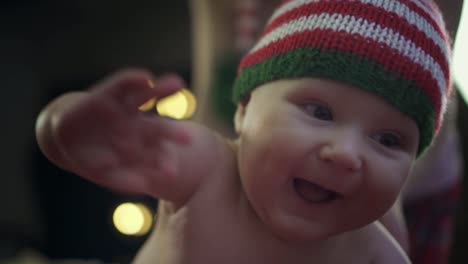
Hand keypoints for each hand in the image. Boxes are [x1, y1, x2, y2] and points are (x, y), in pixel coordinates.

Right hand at [38, 69, 189, 193]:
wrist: (65, 138)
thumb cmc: (91, 159)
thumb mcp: (106, 173)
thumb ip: (123, 179)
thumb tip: (143, 187)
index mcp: (142, 147)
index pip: (158, 154)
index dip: (164, 162)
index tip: (171, 173)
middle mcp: (138, 126)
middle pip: (159, 128)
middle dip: (172, 133)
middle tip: (189, 139)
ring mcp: (125, 109)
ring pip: (146, 99)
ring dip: (161, 91)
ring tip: (177, 83)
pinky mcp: (109, 93)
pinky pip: (123, 83)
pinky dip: (133, 80)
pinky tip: (145, 79)